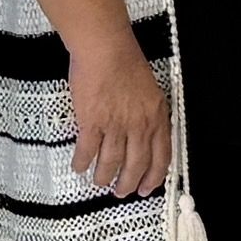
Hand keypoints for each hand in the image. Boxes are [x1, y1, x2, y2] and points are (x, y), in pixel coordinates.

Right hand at [66, 30, 171, 198]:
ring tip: (99, 182)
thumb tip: (144, 137)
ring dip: (104, 176)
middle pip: (135, 165)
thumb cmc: (126, 62)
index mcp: (156, 117)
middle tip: (120, 192)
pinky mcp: (92, 122)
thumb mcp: (150, 91)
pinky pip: (87, 150)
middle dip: (127, 184)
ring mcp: (115, 125)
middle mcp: (138, 125)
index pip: (161, 157)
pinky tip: (79, 167)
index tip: (146, 188)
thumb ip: (149, 115)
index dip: (154, 177)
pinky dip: (83, 162)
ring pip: (111, 162)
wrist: (105, 48)